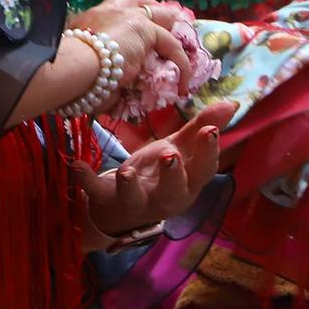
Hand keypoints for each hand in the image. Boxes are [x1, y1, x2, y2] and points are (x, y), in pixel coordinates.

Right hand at [66, 0, 194, 96]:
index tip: (135, 21)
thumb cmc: (66, 70)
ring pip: (158, 16)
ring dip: (170, 30)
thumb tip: (102, 89)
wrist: (71, 66)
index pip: (107, 10)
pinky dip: (180, 62)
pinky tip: (183, 80)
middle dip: (150, 10)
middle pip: (134, 1)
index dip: (125, 12)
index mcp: (85, 21)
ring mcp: (125, 16)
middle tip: (164, 23)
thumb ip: (89, 65)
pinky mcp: (143, 29)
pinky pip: (170, 44)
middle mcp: (104, 12)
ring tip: (180, 47)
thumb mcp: (75, 63)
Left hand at [72, 100, 232, 243]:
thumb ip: (203, 128)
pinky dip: (86, 179)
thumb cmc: (161, 173)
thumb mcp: (181, 148)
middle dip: (173, 175)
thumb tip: (232, 104)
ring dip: (130, 184)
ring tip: (126, 170)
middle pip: (174, 191)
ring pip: (135, 197)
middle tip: (169, 155)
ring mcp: (135, 200)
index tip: (209, 131)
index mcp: (188, 183)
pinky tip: (76, 164)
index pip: (203, 170)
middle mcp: (164, 196)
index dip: (208, 153)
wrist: (124, 204)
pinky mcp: (107, 199)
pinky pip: (96, 192)